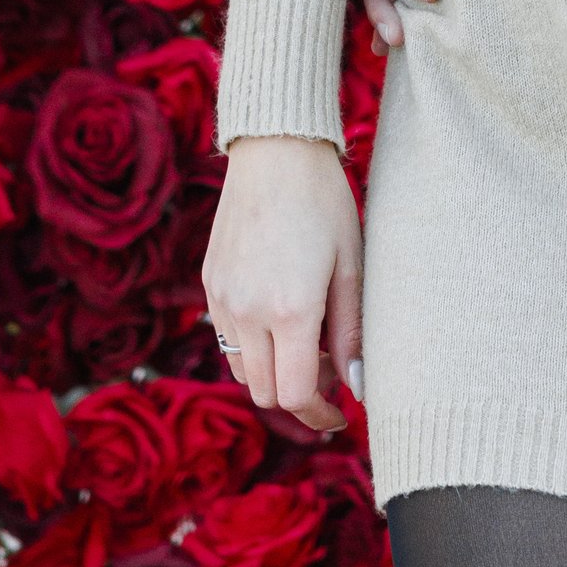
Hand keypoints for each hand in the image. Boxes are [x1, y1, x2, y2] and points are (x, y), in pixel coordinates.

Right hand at [202, 135, 363, 434]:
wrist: (276, 150)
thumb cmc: (325, 203)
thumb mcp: (351, 265)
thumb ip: (352, 331)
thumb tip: (356, 386)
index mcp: (290, 311)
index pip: (296, 395)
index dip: (320, 416)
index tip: (341, 414)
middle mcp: (248, 313)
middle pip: (266, 393)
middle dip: (300, 395)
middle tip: (332, 369)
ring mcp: (222, 300)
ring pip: (243, 371)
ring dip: (274, 372)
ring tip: (308, 341)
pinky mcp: (210, 285)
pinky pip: (227, 339)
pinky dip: (253, 346)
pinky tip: (279, 315)